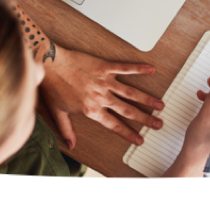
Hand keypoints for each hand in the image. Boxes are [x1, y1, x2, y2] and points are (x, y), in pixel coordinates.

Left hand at [39, 46, 164, 149]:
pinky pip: (125, 68)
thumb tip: (71, 145)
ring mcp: (104, 82)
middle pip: (128, 111)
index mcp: (91, 110)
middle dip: (145, 118)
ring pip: (130, 93)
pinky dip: (139, 69)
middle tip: (158, 123)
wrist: (50, 64)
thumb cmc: (53, 86)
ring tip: (160, 104)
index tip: (140, 140)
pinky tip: (151, 70)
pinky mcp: (105, 67)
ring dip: (147, 99)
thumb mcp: (58, 112)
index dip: (129, 134)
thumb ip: (67, 130)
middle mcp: (101, 97)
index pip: (114, 125)